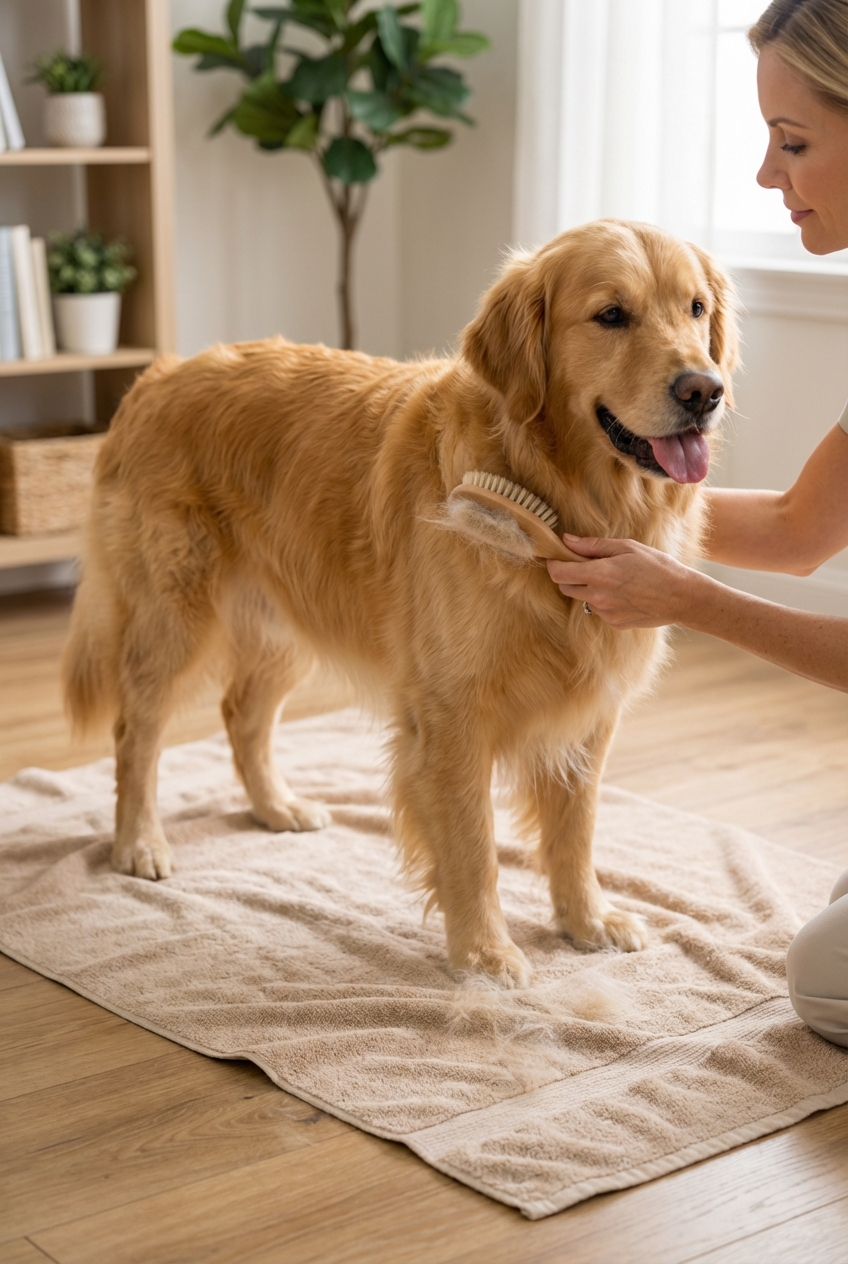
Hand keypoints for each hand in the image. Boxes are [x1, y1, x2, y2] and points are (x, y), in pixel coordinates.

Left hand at [546, 535, 698, 628]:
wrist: (680, 597)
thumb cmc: (657, 567)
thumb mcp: (626, 547)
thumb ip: (592, 545)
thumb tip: (567, 540)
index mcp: (599, 575)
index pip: (558, 573)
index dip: (553, 564)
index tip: (557, 557)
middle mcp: (597, 596)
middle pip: (565, 587)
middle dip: (568, 575)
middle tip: (585, 564)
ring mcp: (605, 612)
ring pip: (582, 598)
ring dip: (587, 588)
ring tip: (612, 578)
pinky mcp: (613, 623)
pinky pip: (598, 609)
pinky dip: (603, 600)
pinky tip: (623, 592)